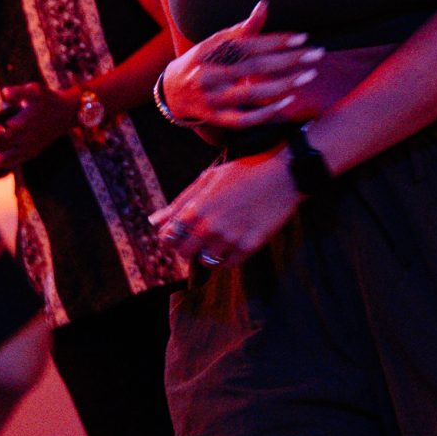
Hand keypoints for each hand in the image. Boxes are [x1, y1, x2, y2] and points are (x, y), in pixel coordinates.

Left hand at [0, 82, 77, 174]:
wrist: (68, 112)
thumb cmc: (49, 99)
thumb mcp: (35, 90)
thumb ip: (19, 91)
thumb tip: (4, 92)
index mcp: (23, 124)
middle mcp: (25, 139)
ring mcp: (29, 148)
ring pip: (4, 159)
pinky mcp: (32, 153)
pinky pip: (13, 163)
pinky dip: (0, 163)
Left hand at [149, 150, 299, 266]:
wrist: (281, 174)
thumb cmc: (243, 171)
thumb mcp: (207, 179)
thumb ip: (180, 202)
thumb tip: (154, 221)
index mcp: (195, 209)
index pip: (168, 238)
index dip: (171, 236)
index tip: (179, 231)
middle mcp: (209, 227)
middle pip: (184, 253)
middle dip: (187, 246)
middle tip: (199, 235)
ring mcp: (230, 239)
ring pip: (206, 262)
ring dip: (208, 251)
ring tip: (220, 235)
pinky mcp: (249, 247)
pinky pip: (228, 264)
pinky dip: (227, 257)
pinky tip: (233, 241)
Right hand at [162, 1, 322, 129]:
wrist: (171, 91)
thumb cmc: (202, 61)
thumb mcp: (216, 42)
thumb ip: (243, 29)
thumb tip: (264, 5)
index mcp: (211, 50)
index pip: (249, 44)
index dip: (276, 41)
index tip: (302, 38)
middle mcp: (210, 72)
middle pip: (254, 67)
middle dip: (288, 61)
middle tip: (315, 55)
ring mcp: (212, 97)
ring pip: (251, 93)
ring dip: (282, 85)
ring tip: (307, 76)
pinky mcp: (215, 117)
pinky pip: (243, 118)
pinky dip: (266, 112)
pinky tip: (287, 102)